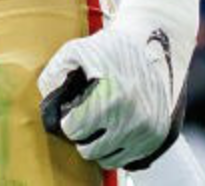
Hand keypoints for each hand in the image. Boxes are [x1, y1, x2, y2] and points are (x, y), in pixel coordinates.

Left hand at [38, 0, 199, 170]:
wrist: (153, 44)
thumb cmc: (109, 47)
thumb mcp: (77, 50)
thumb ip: (55, 74)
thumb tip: (47, 100)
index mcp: (109, 98)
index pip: (74, 130)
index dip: (69, 119)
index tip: (74, 108)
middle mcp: (131, 119)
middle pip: (89, 150)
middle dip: (82, 134)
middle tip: (87, 116)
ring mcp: (146, 130)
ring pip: (107, 159)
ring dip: (98, 144)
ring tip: (100, 121)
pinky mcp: (157, 136)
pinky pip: (127, 160)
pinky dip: (117, 148)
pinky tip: (115, 127)